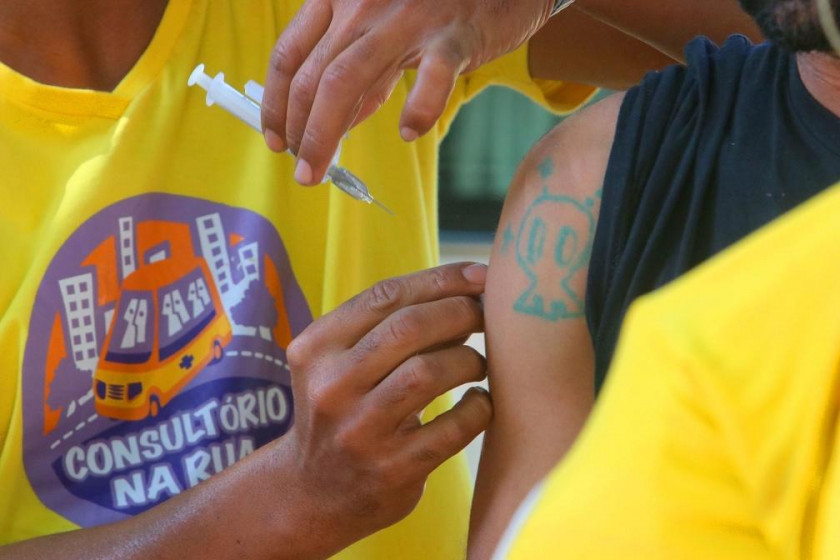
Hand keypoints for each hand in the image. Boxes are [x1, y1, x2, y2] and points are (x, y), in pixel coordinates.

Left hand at [262, 0, 553, 183]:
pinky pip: (430, 79)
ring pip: (349, 80)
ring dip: (326, 134)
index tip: (276, 138)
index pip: (291, 55)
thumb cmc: (436, 4)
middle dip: (299, 131)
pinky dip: (418, 110)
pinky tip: (408, 130)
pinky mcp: (453, 37)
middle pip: (314, 76)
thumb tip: (334, 121)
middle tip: (300, 170)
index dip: (276, 102)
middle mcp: (363, 4)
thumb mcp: (382, 26)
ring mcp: (407, 18)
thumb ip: (359, 68)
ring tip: (319, 171)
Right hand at [278, 263, 492, 555]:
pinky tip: (479, 402)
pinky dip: (479, 408)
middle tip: (485, 317)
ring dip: (469, 360)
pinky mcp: (393, 470)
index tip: (479, 276)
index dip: (441, 279)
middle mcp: (331, 387)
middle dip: (460, 312)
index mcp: (316, 349)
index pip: (385, 296)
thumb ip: (387, 325)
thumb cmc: (344, 409)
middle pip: (409, 327)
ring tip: (478, 364)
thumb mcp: (340, 362)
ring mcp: (360, 431)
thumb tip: (470, 285)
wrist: (312, 493)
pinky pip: (454, 427)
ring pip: (430, 372)